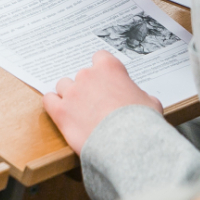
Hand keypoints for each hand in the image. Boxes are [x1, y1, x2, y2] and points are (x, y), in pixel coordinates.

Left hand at [43, 52, 161, 153]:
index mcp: (109, 68)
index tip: (105, 79)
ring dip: (69, 95)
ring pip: (63, 86)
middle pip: (82, 75)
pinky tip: (59, 110)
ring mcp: (72, 93)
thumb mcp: (150, 102)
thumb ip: (140, 94)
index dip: (102, 69)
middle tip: (96, 102)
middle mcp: (87, 76)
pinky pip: (49, 100)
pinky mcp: (61, 111)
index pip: (100, 57)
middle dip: (87, 87)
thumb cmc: (140, 122)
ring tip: (78, 109)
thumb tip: (142, 100)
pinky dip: (53, 104)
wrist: (126, 142)